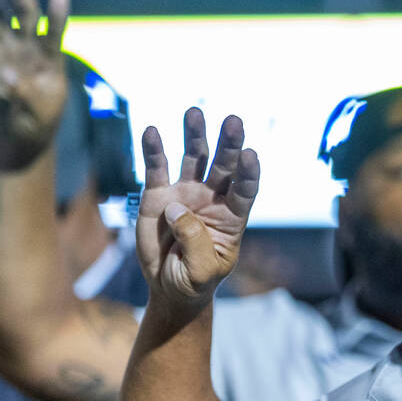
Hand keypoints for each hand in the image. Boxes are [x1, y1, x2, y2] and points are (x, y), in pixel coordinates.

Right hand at [0, 0, 69, 170]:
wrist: (18, 133)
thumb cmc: (37, 122)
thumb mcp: (38, 114)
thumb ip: (28, 94)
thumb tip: (9, 73)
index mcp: (50, 59)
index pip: (55, 33)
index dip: (57, 16)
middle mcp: (28, 47)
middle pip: (25, 14)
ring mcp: (6, 48)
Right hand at [135, 109, 259, 309]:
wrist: (169, 287)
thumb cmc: (194, 281)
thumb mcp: (202, 272)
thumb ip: (194, 242)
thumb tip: (177, 209)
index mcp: (232, 217)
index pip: (245, 189)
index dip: (249, 172)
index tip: (250, 154)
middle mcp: (212, 198)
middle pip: (224, 165)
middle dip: (229, 143)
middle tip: (234, 121)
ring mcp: (186, 193)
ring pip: (194, 157)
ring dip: (195, 135)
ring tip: (195, 113)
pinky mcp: (158, 195)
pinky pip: (157, 168)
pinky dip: (154, 149)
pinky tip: (151, 131)